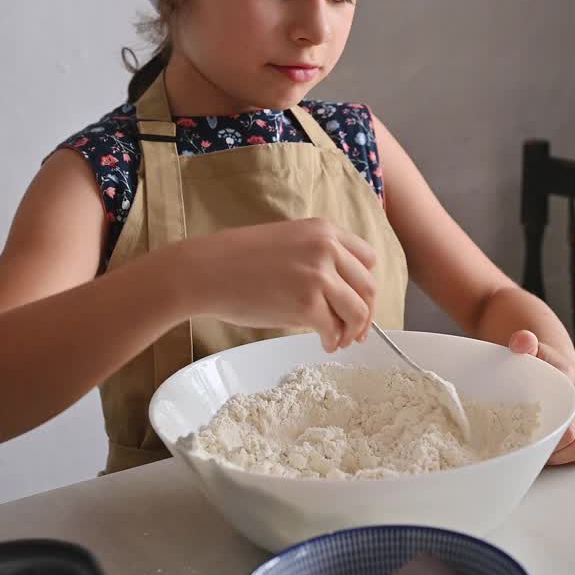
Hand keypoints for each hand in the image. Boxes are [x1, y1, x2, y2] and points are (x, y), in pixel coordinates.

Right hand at [178, 218, 377, 351]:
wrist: (205, 271)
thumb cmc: (239, 260)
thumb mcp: (289, 241)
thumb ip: (319, 257)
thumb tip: (342, 292)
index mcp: (325, 230)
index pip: (368, 259)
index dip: (366, 286)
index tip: (360, 302)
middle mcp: (327, 248)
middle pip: (369, 287)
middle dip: (366, 314)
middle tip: (357, 332)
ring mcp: (318, 276)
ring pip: (358, 311)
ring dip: (354, 331)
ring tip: (339, 340)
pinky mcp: (306, 304)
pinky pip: (334, 328)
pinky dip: (333, 341)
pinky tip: (324, 344)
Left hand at [508, 330, 574, 464]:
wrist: (557, 360)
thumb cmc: (540, 359)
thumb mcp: (530, 348)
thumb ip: (524, 342)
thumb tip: (521, 341)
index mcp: (573, 385)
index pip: (570, 425)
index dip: (551, 441)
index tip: (529, 444)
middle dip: (554, 453)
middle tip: (529, 454)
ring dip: (562, 458)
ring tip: (537, 456)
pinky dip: (571, 457)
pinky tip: (551, 454)